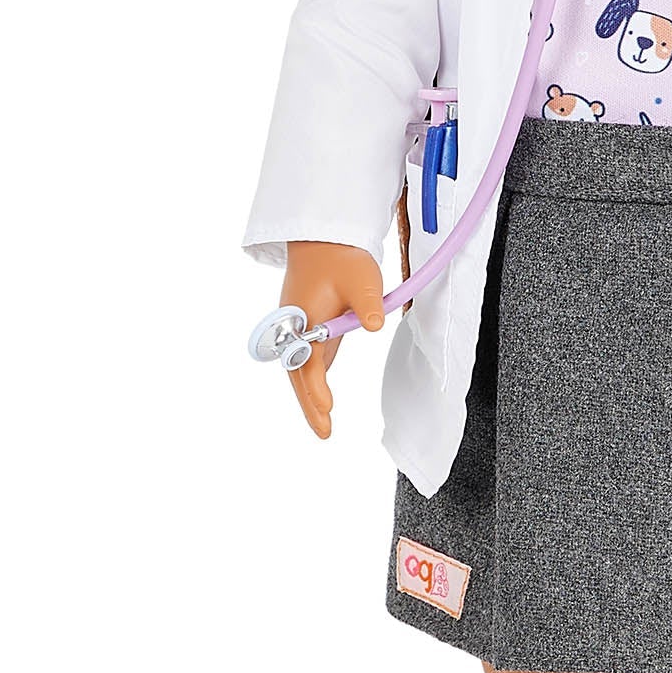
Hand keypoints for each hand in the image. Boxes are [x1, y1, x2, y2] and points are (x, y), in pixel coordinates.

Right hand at [278, 241, 385, 439]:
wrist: (323, 240)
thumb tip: (374, 324)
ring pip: (301, 370)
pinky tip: (323, 400)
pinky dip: (313, 381)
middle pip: (298, 373)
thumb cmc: (340, 258)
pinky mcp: (310, 329)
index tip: (327, 407)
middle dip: (310, 404)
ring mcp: (300, 330)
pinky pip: (309, 360)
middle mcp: (296, 328)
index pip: (307, 359)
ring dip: (310, 396)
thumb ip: (366, 304)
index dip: (316, 386)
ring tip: (323, 425)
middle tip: (324, 432)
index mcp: (302, 318)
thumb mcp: (361, 279)